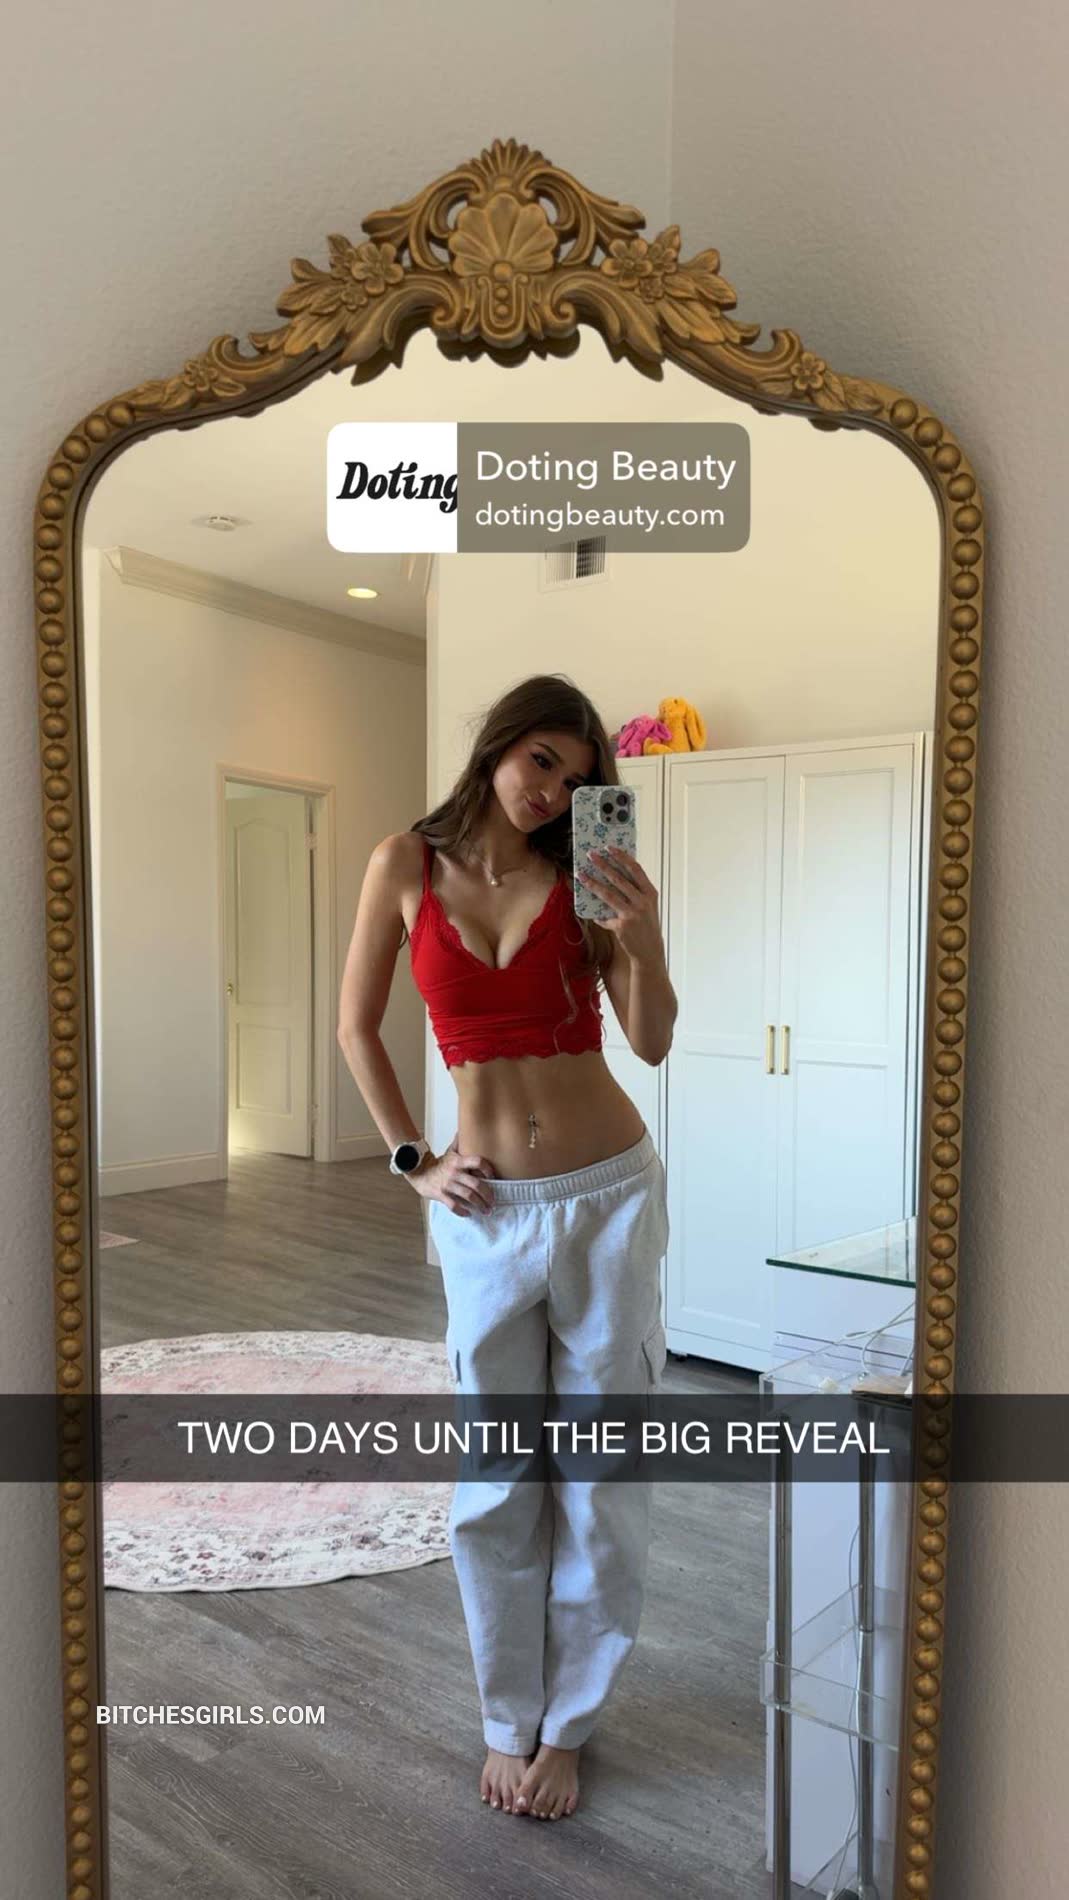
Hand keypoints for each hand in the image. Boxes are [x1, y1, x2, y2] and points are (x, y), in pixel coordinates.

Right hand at [408, 1146, 495, 1215]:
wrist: (419, 1172)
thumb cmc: (438, 1164)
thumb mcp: (450, 1152)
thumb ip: (460, 1143)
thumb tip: (466, 1129)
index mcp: (458, 1161)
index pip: (478, 1162)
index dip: (488, 1169)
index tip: (494, 1177)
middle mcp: (454, 1173)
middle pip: (476, 1184)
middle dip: (487, 1194)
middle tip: (493, 1202)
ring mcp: (447, 1185)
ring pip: (468, 1196)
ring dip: (479, 1205)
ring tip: (486, 1211)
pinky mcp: (441, 1195)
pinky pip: (454, 1206)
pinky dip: (463, 1211)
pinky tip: (469, 1213)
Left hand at [578, 844, 664, 962]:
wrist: (650, 951)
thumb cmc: (646, 925)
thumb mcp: (647, 906)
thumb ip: (635, 892)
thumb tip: (613, 876)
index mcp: (650, 893)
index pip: (635, 869)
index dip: (622, 857)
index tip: (609, 847)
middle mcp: (643, 902)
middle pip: (619, 878)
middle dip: (603, 865)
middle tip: (591, 855)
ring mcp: (632, 914)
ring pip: (608, 894)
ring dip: (593, 883)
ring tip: (581, 874)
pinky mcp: (622, 926)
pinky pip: (604, 916)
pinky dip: (597, 914)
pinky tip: (591, 912)